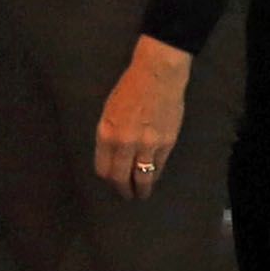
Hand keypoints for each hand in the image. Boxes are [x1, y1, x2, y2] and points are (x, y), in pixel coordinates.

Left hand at [93, 40, 193, 201]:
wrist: (158, 75)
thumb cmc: (130, 88)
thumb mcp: (109, 111)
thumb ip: (109, 135)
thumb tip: (112, 156)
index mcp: (106, 133)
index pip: (103, 168)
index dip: (107, 178)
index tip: (111, 182)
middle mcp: (124, 143)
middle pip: (120, 177)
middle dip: (122, 189)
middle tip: (126, 195)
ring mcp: (146, 145)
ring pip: (142, 177)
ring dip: (141, 189)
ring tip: (141, 194)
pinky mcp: (166, 144)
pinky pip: (158, 167)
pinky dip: (155, 175)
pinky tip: (153, 177)